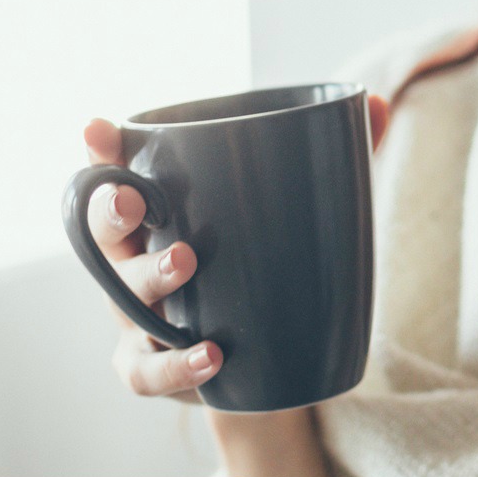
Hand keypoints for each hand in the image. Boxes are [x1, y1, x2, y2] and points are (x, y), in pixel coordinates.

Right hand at [83, 95, 389, 404]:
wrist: (259, 365)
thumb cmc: (259, 269)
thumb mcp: (287, 218)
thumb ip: (334, 162)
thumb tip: (380, 104)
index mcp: (156, 214)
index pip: (114, 173)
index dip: (99, 151)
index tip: (96, 127)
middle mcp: (130, 261)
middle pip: (99, 232)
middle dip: (109, 210)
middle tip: (136, 200)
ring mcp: (134, 318)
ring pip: (121, 299)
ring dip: (147, 279)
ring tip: (187, 262)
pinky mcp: (150, 368)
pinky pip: (147, 371)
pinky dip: (176, 364)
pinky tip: (212, 354)